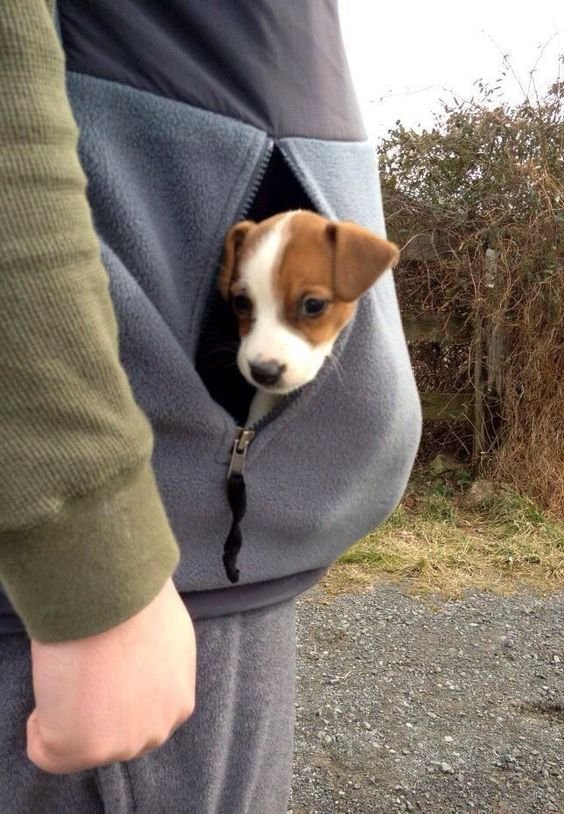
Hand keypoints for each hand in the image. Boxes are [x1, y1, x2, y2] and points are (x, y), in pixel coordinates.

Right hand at [26, 578, 195, 773]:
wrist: (113, 594)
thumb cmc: (136, 601)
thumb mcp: (168, 636)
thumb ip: (157, 666)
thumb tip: (137, 664)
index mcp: (179, 701)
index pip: (141, 713)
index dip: (116, 689)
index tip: (105, 665)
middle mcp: (157, 729)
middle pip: (115, 733)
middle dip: (98, 707)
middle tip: (87, 667)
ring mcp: (121, 744)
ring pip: (83, 743)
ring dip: (69, 714)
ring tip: (72, 670)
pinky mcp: (84, 749)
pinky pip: (45, 751)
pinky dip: (38, 724)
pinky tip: (52, 685)